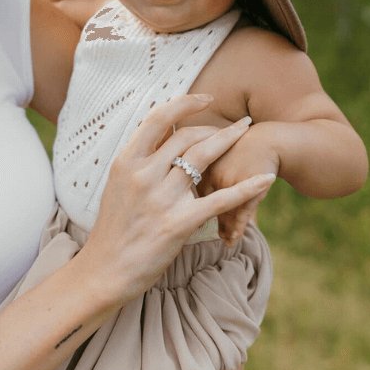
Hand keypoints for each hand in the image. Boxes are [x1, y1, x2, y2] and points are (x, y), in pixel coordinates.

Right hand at [81, 95, 275, 305]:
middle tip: (237, 126)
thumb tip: (161, 142)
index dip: (184, 103)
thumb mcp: (116, 187)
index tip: (205, 98)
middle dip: (216, 127)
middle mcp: (143, 174)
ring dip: (230, 142)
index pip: (159, 119)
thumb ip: (138, 164)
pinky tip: (266, 179)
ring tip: (248, 134)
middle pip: (187, 137)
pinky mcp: (178, 223)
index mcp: (126, 162)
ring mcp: (161, 198)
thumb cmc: (112, 231)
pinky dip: (247, 187)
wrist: (103, 271)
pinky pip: (220, 199)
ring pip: (203, 158)